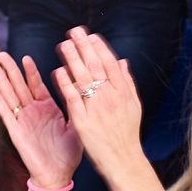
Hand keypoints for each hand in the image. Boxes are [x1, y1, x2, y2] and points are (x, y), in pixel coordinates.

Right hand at [0, 52, 81, 188]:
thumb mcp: (76, 124)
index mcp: (48, 108)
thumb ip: (75, 104)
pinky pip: (6, 113)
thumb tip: (82, 86)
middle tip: (2, 54)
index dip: (30, 71)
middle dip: (11, 70)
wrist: (59, 175)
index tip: (25, 57)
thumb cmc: (69, 153)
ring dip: (1, 80)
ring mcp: (23, 120)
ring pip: (10, 96)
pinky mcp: (16, 131)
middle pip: (20, 86)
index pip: (37, 85)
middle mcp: (33, 112)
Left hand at [54, 28, 144, 171]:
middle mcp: (110, 97)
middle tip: (74, 32)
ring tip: (63, 45)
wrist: (122, 158)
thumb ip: (126, 82)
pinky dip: (65, 84)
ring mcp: (96, 108)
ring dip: (72, 59)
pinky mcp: (83, 120)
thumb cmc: (127, 132)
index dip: (100, 48)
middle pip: (95, 66)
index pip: (110, 63)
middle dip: (84, 47)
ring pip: (83, 78)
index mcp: (122, 92)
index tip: (91, 35)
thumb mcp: (133, 104)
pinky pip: (73, 98)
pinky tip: (58, 71)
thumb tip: (122, 61)